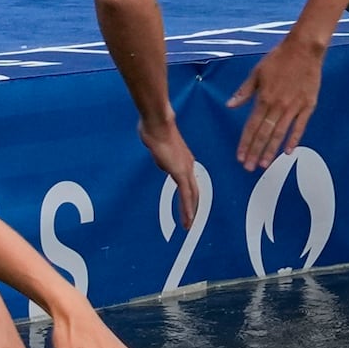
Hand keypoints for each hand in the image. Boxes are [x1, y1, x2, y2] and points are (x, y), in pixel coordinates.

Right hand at [148, 125, 211, 243]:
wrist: (157, 123)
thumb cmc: (154, 127)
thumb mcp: (156, 142)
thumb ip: (159, 150)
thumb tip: (158, 154)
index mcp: (184, 159)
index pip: (189, 182)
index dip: (190, 195)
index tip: (189, 205)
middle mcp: (188, 164)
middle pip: (194, 190)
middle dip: (193, 207)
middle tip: (191, 221)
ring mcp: (186, 168)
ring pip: (191, 196)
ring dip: (190, 212)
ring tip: (188, 225)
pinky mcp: (180, 172)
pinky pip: (186, 195)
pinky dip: (187, 209)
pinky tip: (188, 219)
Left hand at [232, 32, 323, 167]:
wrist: (304, 49)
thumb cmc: (278, 59)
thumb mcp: (257, 73)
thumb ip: (244, 92)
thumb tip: (229, 105)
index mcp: (263, 98)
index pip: (251, 126)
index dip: (245, 143)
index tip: (240, 156)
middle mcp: (278, 106)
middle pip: (264, 134)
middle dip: (255, 152)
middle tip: (249, 167)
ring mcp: (294, 107)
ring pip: (280, 133)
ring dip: (271, 150)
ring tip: (264, 164)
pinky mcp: (308, 105)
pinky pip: (300, 126)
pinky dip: (293, 139)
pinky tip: (287, 152)